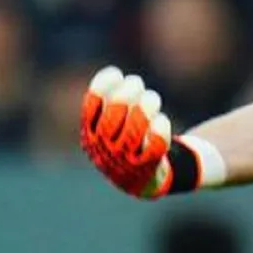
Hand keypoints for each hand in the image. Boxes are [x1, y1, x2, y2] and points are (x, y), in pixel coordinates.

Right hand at [80, 67, 174, 198]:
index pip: (90, 108)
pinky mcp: (148, 166)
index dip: (103, 86)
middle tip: (137, 82)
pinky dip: (159, 131)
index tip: (116, 73)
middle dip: (126, 94)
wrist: (141, 179)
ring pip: (134, 133)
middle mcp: (104, 148)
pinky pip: (154, 148)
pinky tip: (161, 119)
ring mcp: (125, 160)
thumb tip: (111, 75)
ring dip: (144, 109)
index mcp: (90, 135)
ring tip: (152, 97)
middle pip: (112, 118)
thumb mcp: (110, 123)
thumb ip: (108, 100)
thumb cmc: (125, 139)